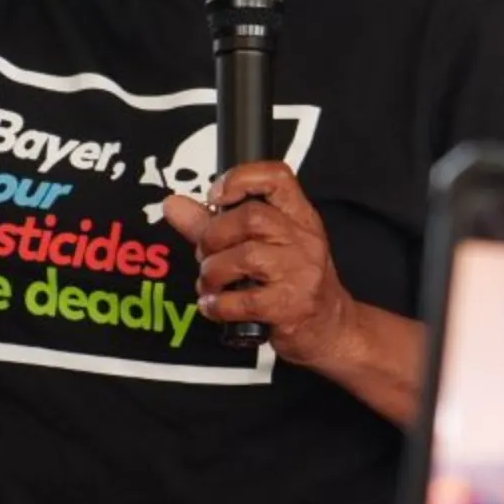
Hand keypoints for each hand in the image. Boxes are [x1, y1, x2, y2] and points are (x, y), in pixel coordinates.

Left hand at [163, 163, 355, 369]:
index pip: (277, 177)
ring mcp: (301, 272)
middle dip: (213, 236)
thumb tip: (173, 205)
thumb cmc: (293, 282)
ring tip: (210, 284)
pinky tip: (214, 306)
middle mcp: (303, 239)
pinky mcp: (291, 305)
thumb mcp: (263, 245)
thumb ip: (214, 224)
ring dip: (212, 273)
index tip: (216, 197)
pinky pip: (243, 300)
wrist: (330, 327)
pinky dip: (217, 304)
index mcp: (298, 216)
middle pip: (251, 217)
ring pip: (245, 257)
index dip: (240, 179)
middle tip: (206, 255)